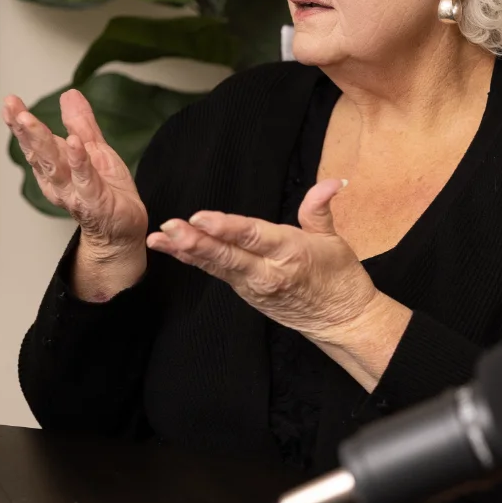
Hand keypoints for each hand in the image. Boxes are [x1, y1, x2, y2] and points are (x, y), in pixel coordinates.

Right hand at [4, 90, 147, 297]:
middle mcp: (58, 183)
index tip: (9, 102)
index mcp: (55, 169)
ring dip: (41, 143)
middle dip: (24, 131)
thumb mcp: (95, 150)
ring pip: (54, 166)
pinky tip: (73, 143)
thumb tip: (69, 94)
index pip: (33, 144)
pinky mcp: (95, 202)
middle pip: (38, 154)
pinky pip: (85, 180)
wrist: (124, 229)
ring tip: (30, 120)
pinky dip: (78, 162)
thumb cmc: (108, 192)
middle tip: (13, 108)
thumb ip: (81, 123)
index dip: (20, 124)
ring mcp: (75, 193)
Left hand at [146, 179, 407, 384]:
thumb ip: (319, 209)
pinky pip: (217, 274)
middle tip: (171, 228)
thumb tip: (332, 181)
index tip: (201, 218)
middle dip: (197, 242)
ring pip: (217, 266)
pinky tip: (172, 250)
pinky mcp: (245, 293)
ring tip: (160, 238)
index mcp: (292, 252)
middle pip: (228, 256)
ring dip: (188, 251)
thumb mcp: (333, 240)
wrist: (341, 321)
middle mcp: (268, 272)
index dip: (227, 228)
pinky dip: (194, 261)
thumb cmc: (338, 277)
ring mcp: (254, 286)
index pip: (254, 237)